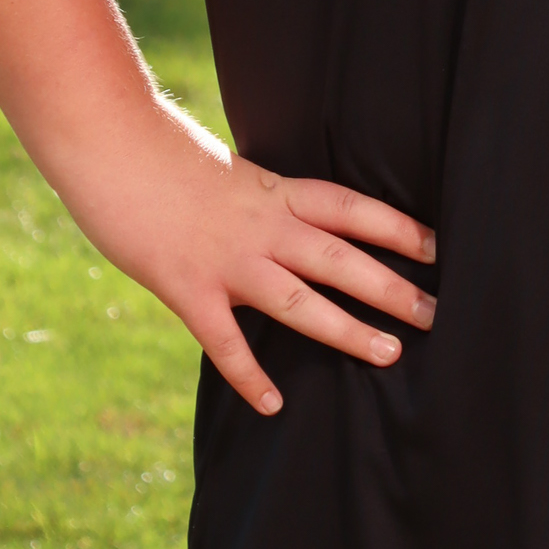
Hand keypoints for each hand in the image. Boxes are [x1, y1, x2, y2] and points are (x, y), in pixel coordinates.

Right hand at [93, 139, 437, 415]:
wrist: (109, 143)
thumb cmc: (164, 154)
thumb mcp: (229, 169)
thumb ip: (260, 201)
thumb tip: (288, 220)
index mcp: (274, 192)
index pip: (351, 208)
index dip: (397, 227)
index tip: (439, 247)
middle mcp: (261, 227)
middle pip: (339, 258)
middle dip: (391, 287)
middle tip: (436, 313)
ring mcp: (225, 260)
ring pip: (298, 300)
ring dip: (346, 329)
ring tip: (389, 354)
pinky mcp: (186, 288)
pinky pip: (225, 341)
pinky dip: (249, 375)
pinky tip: (273, 405)